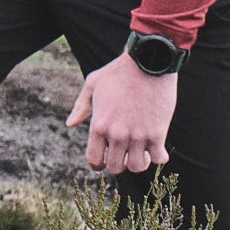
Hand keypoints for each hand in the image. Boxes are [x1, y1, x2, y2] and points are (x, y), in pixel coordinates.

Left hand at [65, 50, 177, 174]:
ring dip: (139, 162)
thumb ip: (81, 106)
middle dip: (119, 163)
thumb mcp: (93, 84)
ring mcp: (138, 136)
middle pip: (116, 167)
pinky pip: (159, 159)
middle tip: (125, 154)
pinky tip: (158, 148)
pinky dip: (159, 157)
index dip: (98, 164)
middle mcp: (117, 135)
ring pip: (137, 167)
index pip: (94, 160)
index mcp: (99, 125)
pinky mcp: (157, 133)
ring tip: (141, 151)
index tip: (104, 160)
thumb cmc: (118, 72)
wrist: (147, 61)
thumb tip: (70, 124)